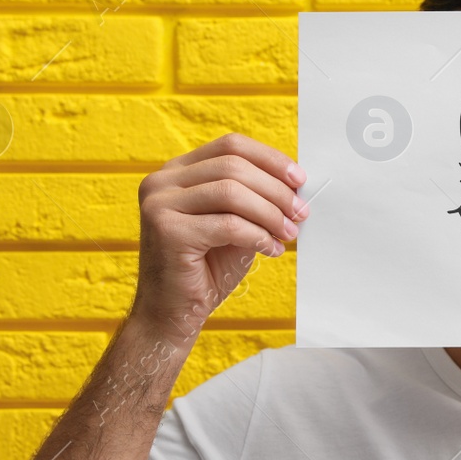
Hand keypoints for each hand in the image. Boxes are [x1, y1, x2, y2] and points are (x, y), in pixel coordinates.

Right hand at [130, 133, 306, 336]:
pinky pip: (228, 224)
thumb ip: (255, 200)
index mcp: (177, 172)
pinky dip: (257, 236)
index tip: (299, 180)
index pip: (230, 146)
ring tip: (289, 233)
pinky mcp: (167, 230)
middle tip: (301, 212)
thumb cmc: (207, 269)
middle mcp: (162, 181)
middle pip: (233, 166)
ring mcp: (160, 203)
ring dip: (270, 213)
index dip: (269, 159)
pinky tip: (271, 250)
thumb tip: (295, 186)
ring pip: (231, 192)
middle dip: (275, 189)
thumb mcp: (236, 225)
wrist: (174, 314)